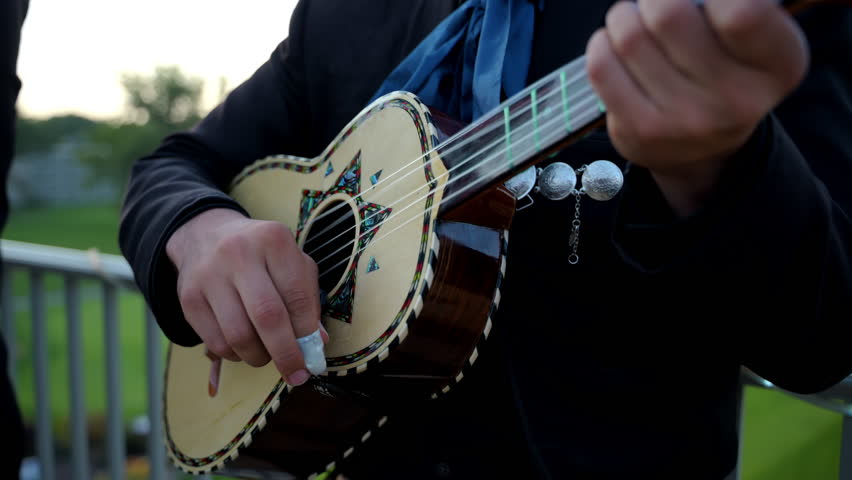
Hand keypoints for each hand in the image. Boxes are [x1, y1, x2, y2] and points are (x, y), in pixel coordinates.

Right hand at [166, 208, 326, 385]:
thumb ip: (307, 299)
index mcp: (274, 240)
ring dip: (259, 357)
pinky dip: (236, 355)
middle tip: (296, 374)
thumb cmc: (262, 256)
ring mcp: (210, 275)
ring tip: (267, 354)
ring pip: (239, 336)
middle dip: (286, 354)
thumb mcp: (291, 264)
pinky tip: (244, 346)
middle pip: (268, 317)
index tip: (314, 358)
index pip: (298, 296)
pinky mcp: (188, 297)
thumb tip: (317, 342)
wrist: (207, 236)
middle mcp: (239, 253)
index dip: (308, 333)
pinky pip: (216, 342)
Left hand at [586, 0, 808, 214]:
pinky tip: (615, 47)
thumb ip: (730, 7)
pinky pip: (603, 67)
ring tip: (633, 22)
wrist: (701, 150)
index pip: (742, 13)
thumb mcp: (752, 42)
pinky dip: (602, 44)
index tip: (701, 1)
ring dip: (624, 18)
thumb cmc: (723, 73)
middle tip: (655, 5)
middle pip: (669, 15)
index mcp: (779, 65)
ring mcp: (686, 120)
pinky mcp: (641, 131)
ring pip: (630, 37)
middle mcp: (738, 99)